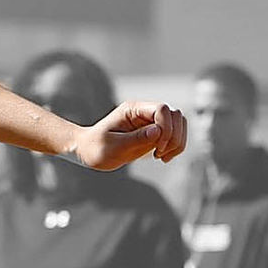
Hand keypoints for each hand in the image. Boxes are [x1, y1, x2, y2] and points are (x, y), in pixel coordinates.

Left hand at [70, 101, 185, 170]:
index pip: (162, 109)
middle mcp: (144, 112)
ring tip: (162, 157)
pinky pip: (175, 135)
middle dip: (174, 137)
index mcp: (133, 110)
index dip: (166, 128)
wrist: (87, 152)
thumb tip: (158, 131)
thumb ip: (136, 138)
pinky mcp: (154, 133)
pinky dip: (175, 147)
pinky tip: (163, 158)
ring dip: (177, 142)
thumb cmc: (95, 148)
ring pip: (180, 124)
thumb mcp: (112, 146)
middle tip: (159, 154)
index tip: (156, 149)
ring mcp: (151, 122)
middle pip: (175, 115)